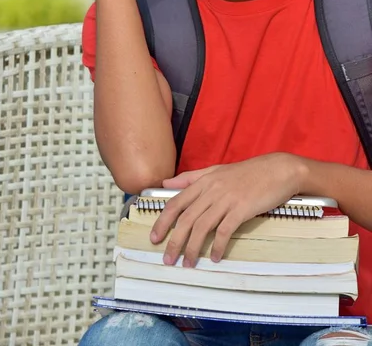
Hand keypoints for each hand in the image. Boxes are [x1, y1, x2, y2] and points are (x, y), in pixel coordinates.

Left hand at [151, 153, 305, 266]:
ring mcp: (227, 199)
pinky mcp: (242, 208)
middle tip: (168, 260)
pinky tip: (215, 258)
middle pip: (186, 218)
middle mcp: (211, 190)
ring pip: (203, 226)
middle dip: (175, 241)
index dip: (163, 221)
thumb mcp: (216, 170)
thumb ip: (191, 178)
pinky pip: (225, 230)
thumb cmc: (248, 172)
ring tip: (189, 264)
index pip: (176, 202)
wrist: (278, 169)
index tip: (155, 238)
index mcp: (203, 181)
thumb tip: (166, 183)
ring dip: (193, 248)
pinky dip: (219, 246)